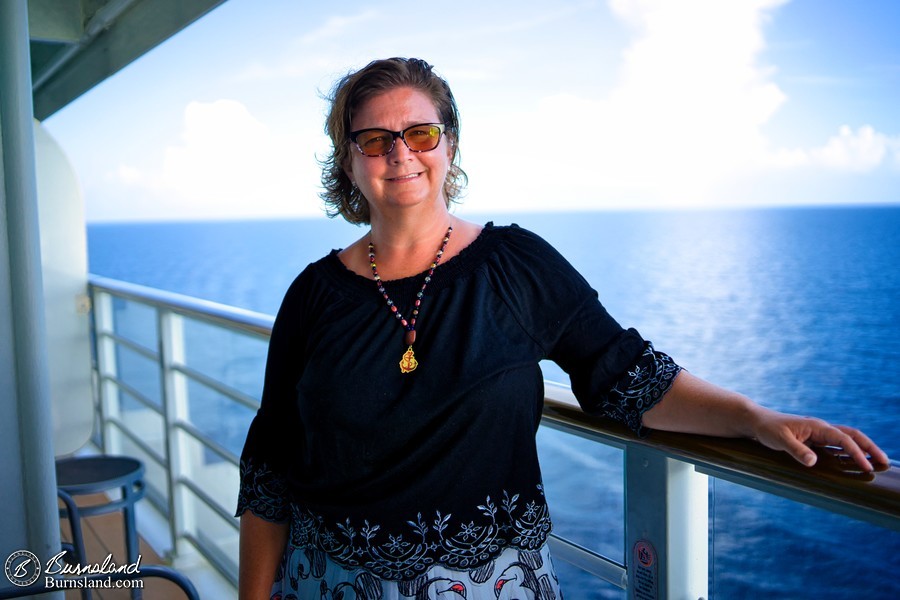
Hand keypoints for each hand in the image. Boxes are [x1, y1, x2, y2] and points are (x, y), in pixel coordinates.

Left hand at [751, 410, 889, 471]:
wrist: (758, 422)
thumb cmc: (768, 429)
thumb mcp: (779, 440)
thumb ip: (796, 450)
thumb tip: (813, 462)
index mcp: (816, 426)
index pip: (842, 438)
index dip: (856, 452)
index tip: (866, 467)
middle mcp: (821, 428)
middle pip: (852, 435)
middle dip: (869, 447)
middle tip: (884, 462)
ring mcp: (819, 433)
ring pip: (847, 439)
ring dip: (862, 449)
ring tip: (876, 463)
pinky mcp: (814, 440)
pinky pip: (837, 445)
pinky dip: (850, 452)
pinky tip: (855, 463)